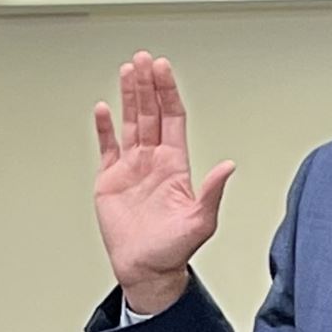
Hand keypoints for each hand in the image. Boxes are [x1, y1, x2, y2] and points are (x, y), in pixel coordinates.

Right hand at [92, 53, 234, 318]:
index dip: (168, 93)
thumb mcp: (201, 222)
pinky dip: (104, 128)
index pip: (172, 119)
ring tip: (127, 71)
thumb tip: (228, 166)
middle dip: (148, 85)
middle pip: (151, 113)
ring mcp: (132, 169)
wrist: (146, 271)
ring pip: (131, 123)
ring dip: (130, 97)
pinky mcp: (111, 181)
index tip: (162, 70)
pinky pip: (107, 147)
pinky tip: (103, 109)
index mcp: (175, 166)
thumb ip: (212, 192)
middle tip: (143, 60)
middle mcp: (154, 162)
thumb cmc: (174, 251)